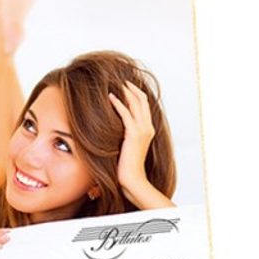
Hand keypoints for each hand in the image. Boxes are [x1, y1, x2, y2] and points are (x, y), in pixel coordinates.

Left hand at [108, 81, 156, 200]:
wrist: (132, 179)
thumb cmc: (127, 164)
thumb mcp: (128, 144)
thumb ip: (126, 132)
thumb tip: (115, 123)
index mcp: (148, 129)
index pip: (144, 104)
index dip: (135, 91)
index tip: (125, 83)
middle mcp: (147, 127)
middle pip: (141, 99)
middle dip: (131, 87)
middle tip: (119, 78)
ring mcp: (142, 131)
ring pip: (135, 103)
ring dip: (125, 91)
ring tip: (115, 83)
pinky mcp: (133, 135)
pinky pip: (126, 114)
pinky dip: (119, 103)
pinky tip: (110, 97)